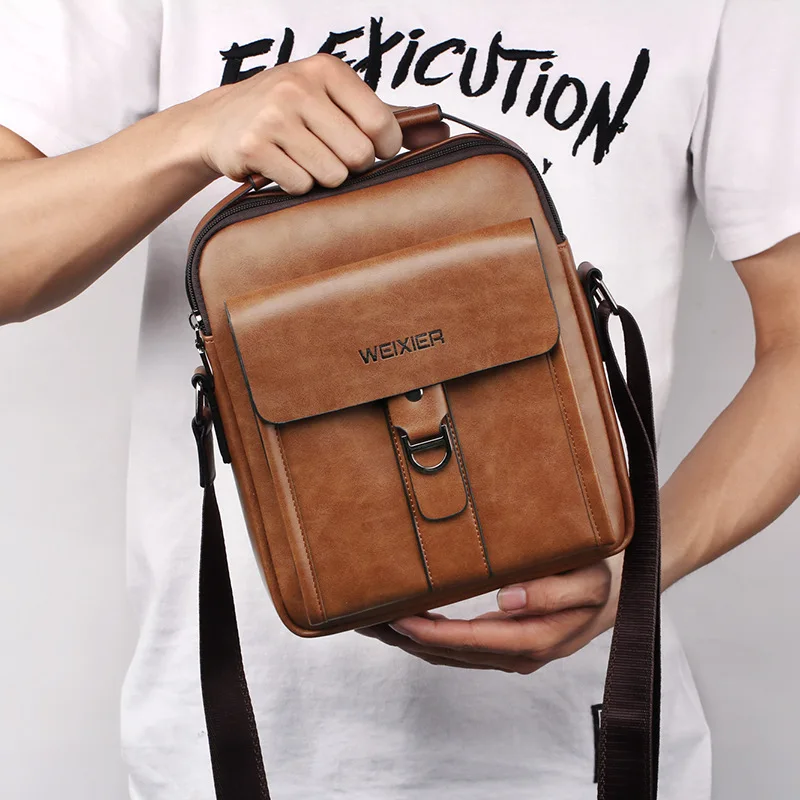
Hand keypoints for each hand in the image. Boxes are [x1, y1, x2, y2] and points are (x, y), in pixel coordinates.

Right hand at [185, 53, 442, 193]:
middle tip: (326, 152)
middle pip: (359, 156)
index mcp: (326, 70)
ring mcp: (274, 116)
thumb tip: (443, 131)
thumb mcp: (333, 100)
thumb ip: (388, 116)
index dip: (383, 149)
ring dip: (321, 177)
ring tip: (301, 158)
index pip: (381, 124)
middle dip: (349, 165)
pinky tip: (280, 166)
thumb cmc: (287, 111)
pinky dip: (295, 185)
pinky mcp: (254, 146)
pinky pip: (301, 185)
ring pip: (332, 175)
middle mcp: (299, 87)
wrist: (219, 122)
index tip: (370, 149)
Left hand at [358, 555, 622, 673]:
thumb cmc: (600, 579)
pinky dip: (428, 639)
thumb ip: (552, 592)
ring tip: (376, 625)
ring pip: (451, 655)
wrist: (618, 591)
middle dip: (409, 640)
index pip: (471, 641)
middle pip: (452, 653)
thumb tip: (508, 600)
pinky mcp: (505, 645)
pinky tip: (408, 626)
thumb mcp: (587, 580)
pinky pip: (459, 649)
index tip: (399, 619)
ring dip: (412, 643)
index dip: (432, 632)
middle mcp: (518, 654)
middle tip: (370, 621)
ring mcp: (510, 653)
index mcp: (534, 640)